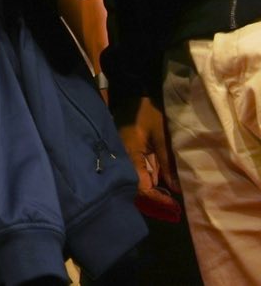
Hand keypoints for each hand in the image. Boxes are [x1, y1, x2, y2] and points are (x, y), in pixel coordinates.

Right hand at [118, 97, 182, 220]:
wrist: (130, 94)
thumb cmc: (146, 113)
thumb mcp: (161, 137)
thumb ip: (167, 163)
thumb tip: (176, 188)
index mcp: (129, 155)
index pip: (140, 186)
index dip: (156, 198)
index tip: (172, 205)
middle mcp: (123, 159)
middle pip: (136, 186)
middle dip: (154, 197)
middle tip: (173, 204)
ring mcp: (125, 156)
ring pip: (137, 179)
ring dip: (152, 188)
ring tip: (170, 197)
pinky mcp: (128, 152)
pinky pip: (138, 170)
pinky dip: (149, 177)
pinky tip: (162, 181)